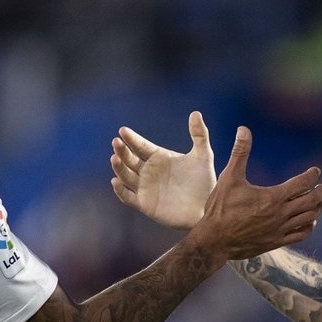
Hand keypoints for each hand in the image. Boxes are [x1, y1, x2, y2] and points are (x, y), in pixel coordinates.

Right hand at [111, 111, 215, 229]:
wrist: (207, 208)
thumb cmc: (204, 182)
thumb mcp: (203, 156)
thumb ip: (199, 135)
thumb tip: (195, 113)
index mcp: (159, 157)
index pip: (140, 146)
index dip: (132, 139)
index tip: (123, 130)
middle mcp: (148, 171)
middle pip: (130, 159)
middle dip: (122, 151)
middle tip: (116, 142)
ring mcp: (145, 188)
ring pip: (126, 176)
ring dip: (119, 167)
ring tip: (115, 158)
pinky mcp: (144, 204)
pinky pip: (128, 197)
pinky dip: (120, 190)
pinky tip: (116, 182)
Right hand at [189, 124, 321, 260]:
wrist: (214, 240)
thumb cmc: (220, 209)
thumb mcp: (229, 177)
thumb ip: (239, 153)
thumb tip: (243, 129)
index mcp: (273, 197)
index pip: (302, 183)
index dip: (312, 175)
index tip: (315, 171)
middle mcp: (281, 214)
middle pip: (312, 201)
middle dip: (319, 192)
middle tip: (320, 186)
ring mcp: (280, 230)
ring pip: (309, 218)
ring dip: (317, 208)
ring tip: (318, 202)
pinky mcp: (276, 242)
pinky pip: (300, 235)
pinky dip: (308, 227)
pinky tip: (308, 222)